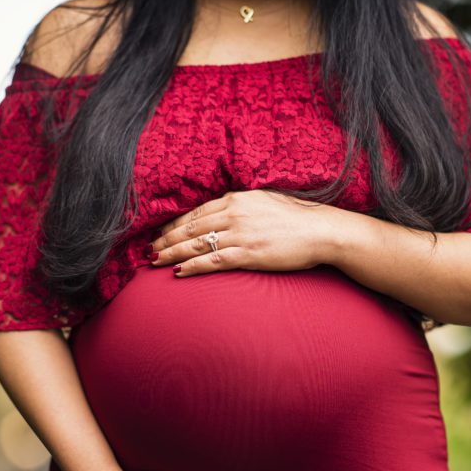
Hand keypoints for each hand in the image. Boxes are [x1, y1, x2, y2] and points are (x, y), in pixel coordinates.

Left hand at [147, 189, 338, 275]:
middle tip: (149, 248)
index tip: (160, 231)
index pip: (197, 211)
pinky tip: (178, 272)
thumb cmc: (298, 219)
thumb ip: (244, 207)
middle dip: (166, 238)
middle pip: (190, 226)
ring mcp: (241, 233)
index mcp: (237, 198)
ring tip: (154, 261)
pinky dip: (193, 266)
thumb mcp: (266, 202)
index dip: (174, 223)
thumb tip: (228, 214)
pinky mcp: (249, 253)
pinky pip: (213, 260)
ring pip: (196, 243)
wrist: (322, 231)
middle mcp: (235, 213)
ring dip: (172, 252)